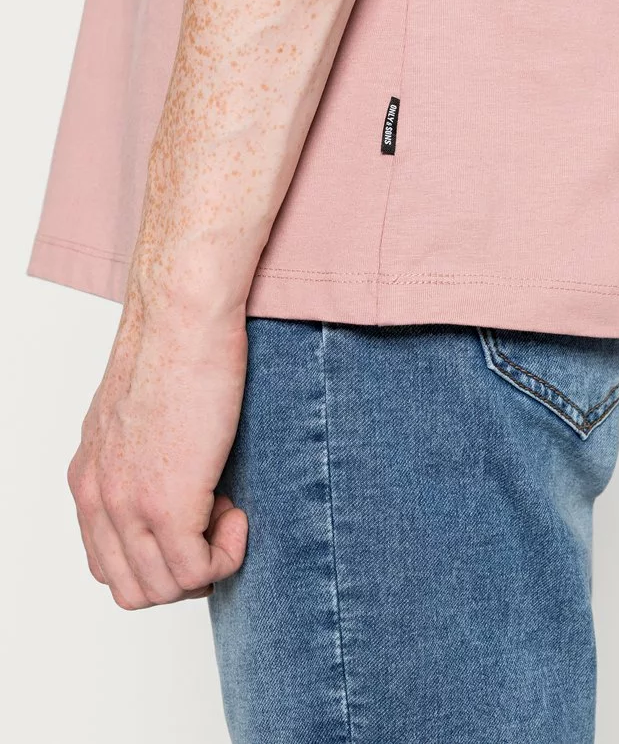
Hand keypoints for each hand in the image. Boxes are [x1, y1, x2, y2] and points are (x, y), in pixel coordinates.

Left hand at [67, 282, 248, 609]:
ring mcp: (128, 504)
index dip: (160, 556)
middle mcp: (98, 497)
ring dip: (207, 563)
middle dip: (183, 571)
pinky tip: (238, 511)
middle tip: (214, 520)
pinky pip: (197, 571)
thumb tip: (179, 482)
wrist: (182, 319)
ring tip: (227, 508)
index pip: (109, 564)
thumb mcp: (138, 414)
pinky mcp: (166, 504)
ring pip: (164, 589)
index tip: (195, 515)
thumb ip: (139, 457)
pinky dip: (228, 554)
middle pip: (134, 588)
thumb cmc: (174, 349)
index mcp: (89, 477)